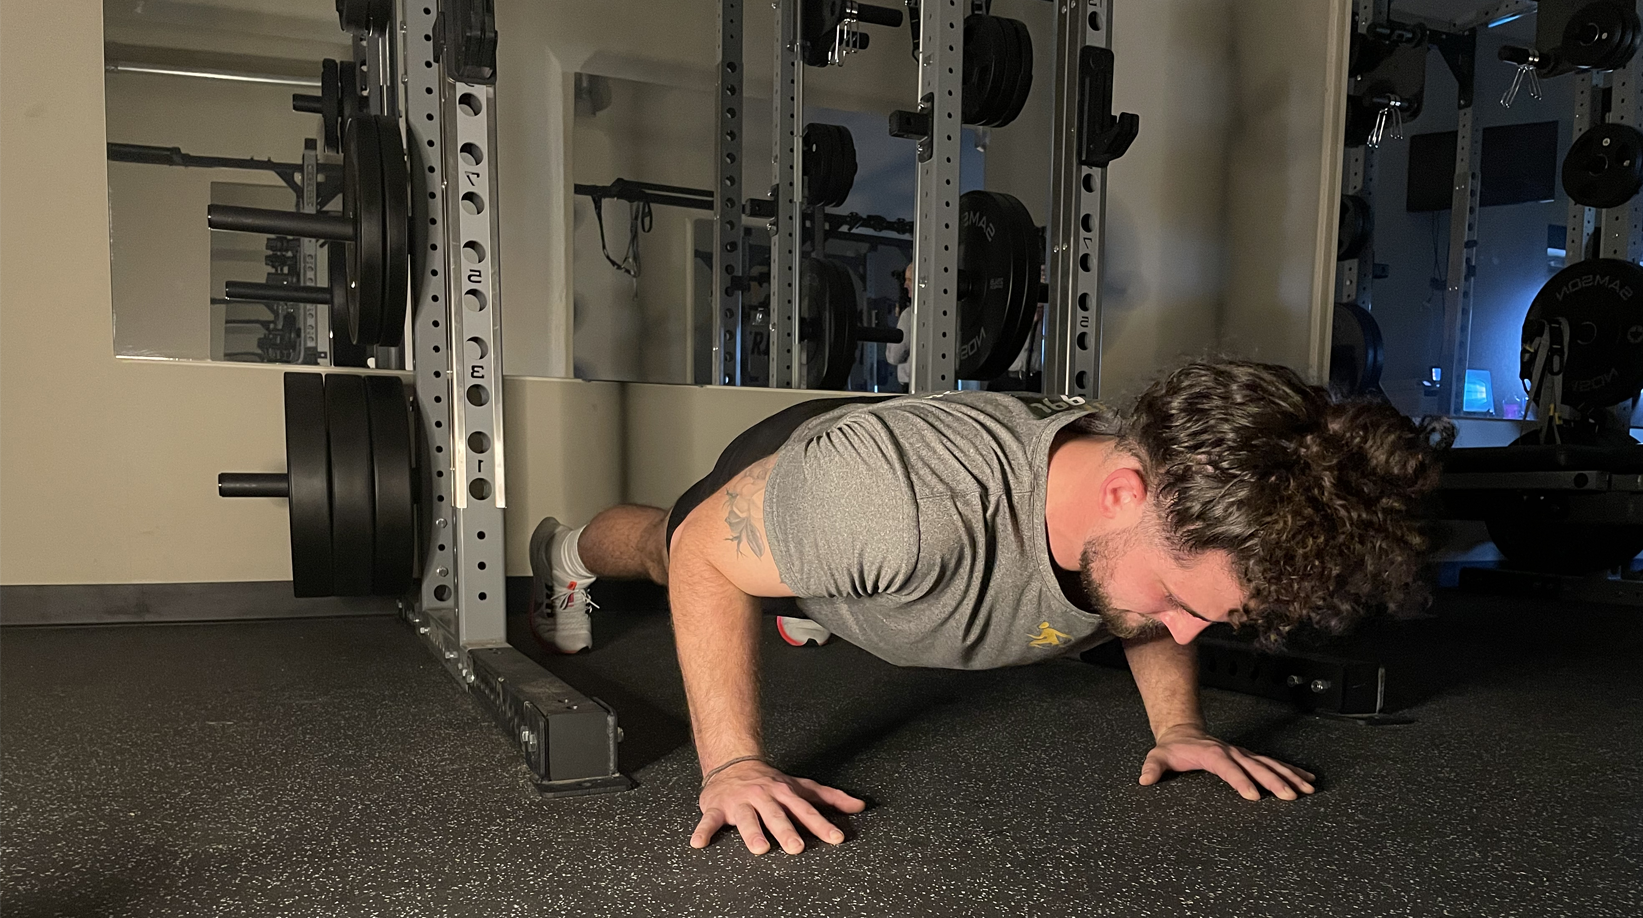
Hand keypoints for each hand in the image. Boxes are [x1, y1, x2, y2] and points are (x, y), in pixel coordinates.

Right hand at [693, 760, 865, 854]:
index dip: (821, 825)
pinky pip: (709, 820)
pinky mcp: (716, 807)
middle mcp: (763, 796)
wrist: (733, 762)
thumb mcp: (800, 786)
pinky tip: (698, 844)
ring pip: (746, 818)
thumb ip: (829, 798)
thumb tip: (859, 806)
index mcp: (784, 793)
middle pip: (776, 816)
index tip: (835, 838)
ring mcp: (739, 802)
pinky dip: (703, 831)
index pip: (806, 811)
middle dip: (786, 831)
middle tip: (796, 847)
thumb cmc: (770, 781)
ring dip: (752, 833)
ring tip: (760, 849)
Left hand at [1139, 725, 1315, 800]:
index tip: (1253, 796)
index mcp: (1211, 754)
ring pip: (1270, 764)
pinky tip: (1307, 778)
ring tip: (1308, 788)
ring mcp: (1242, 754)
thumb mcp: (1158, 757)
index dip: (1240, 781)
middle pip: (1256, 766)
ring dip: (1290, 776)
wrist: (1183, 732)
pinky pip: (1273, 763)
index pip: (1228, 768)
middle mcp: (1231, 752)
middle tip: (1291, 796)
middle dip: (1274, 781)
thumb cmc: (1172, 749)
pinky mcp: (1249, 757)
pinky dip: (1291, 770)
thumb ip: (1152, 767)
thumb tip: (1144, 779)